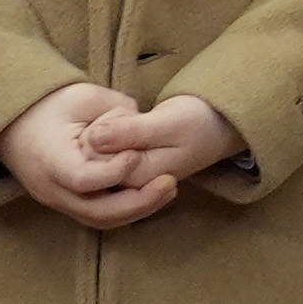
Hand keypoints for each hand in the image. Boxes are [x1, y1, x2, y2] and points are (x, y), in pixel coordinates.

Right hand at [0, 83, 177, 230]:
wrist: (15, 126)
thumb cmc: (50, 106)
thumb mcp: (82, 96)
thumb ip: (115, 109)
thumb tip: (144, 121)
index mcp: (50, 159)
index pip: (82, 179)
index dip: (114, 171)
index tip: (137, 154)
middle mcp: (51, 188)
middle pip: (95, 211)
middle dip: (137, 202)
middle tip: (170, 182)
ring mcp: (58, 200)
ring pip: (99, 219)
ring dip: (137, 210)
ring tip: (168, 189)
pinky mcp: (67, 202)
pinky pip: (97, 216)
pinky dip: (126, 210)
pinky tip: (151, 193)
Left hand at [82, 92, 243, 187]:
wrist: (214, 126)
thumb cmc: (196, 122)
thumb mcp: (168, 122)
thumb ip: (131, 132)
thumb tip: (93, 136)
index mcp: (138, 179)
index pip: (94, 155)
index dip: (105, 128)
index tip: (130, 116)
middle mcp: (127, 187)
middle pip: (88, 159)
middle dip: (101, 133)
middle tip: (131, 120)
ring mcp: (124, 183)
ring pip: (90, 158)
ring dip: (102, 137)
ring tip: (129, 127)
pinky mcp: (121, 175)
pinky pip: (97, 158)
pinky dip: (104, 141)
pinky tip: (122, 133)